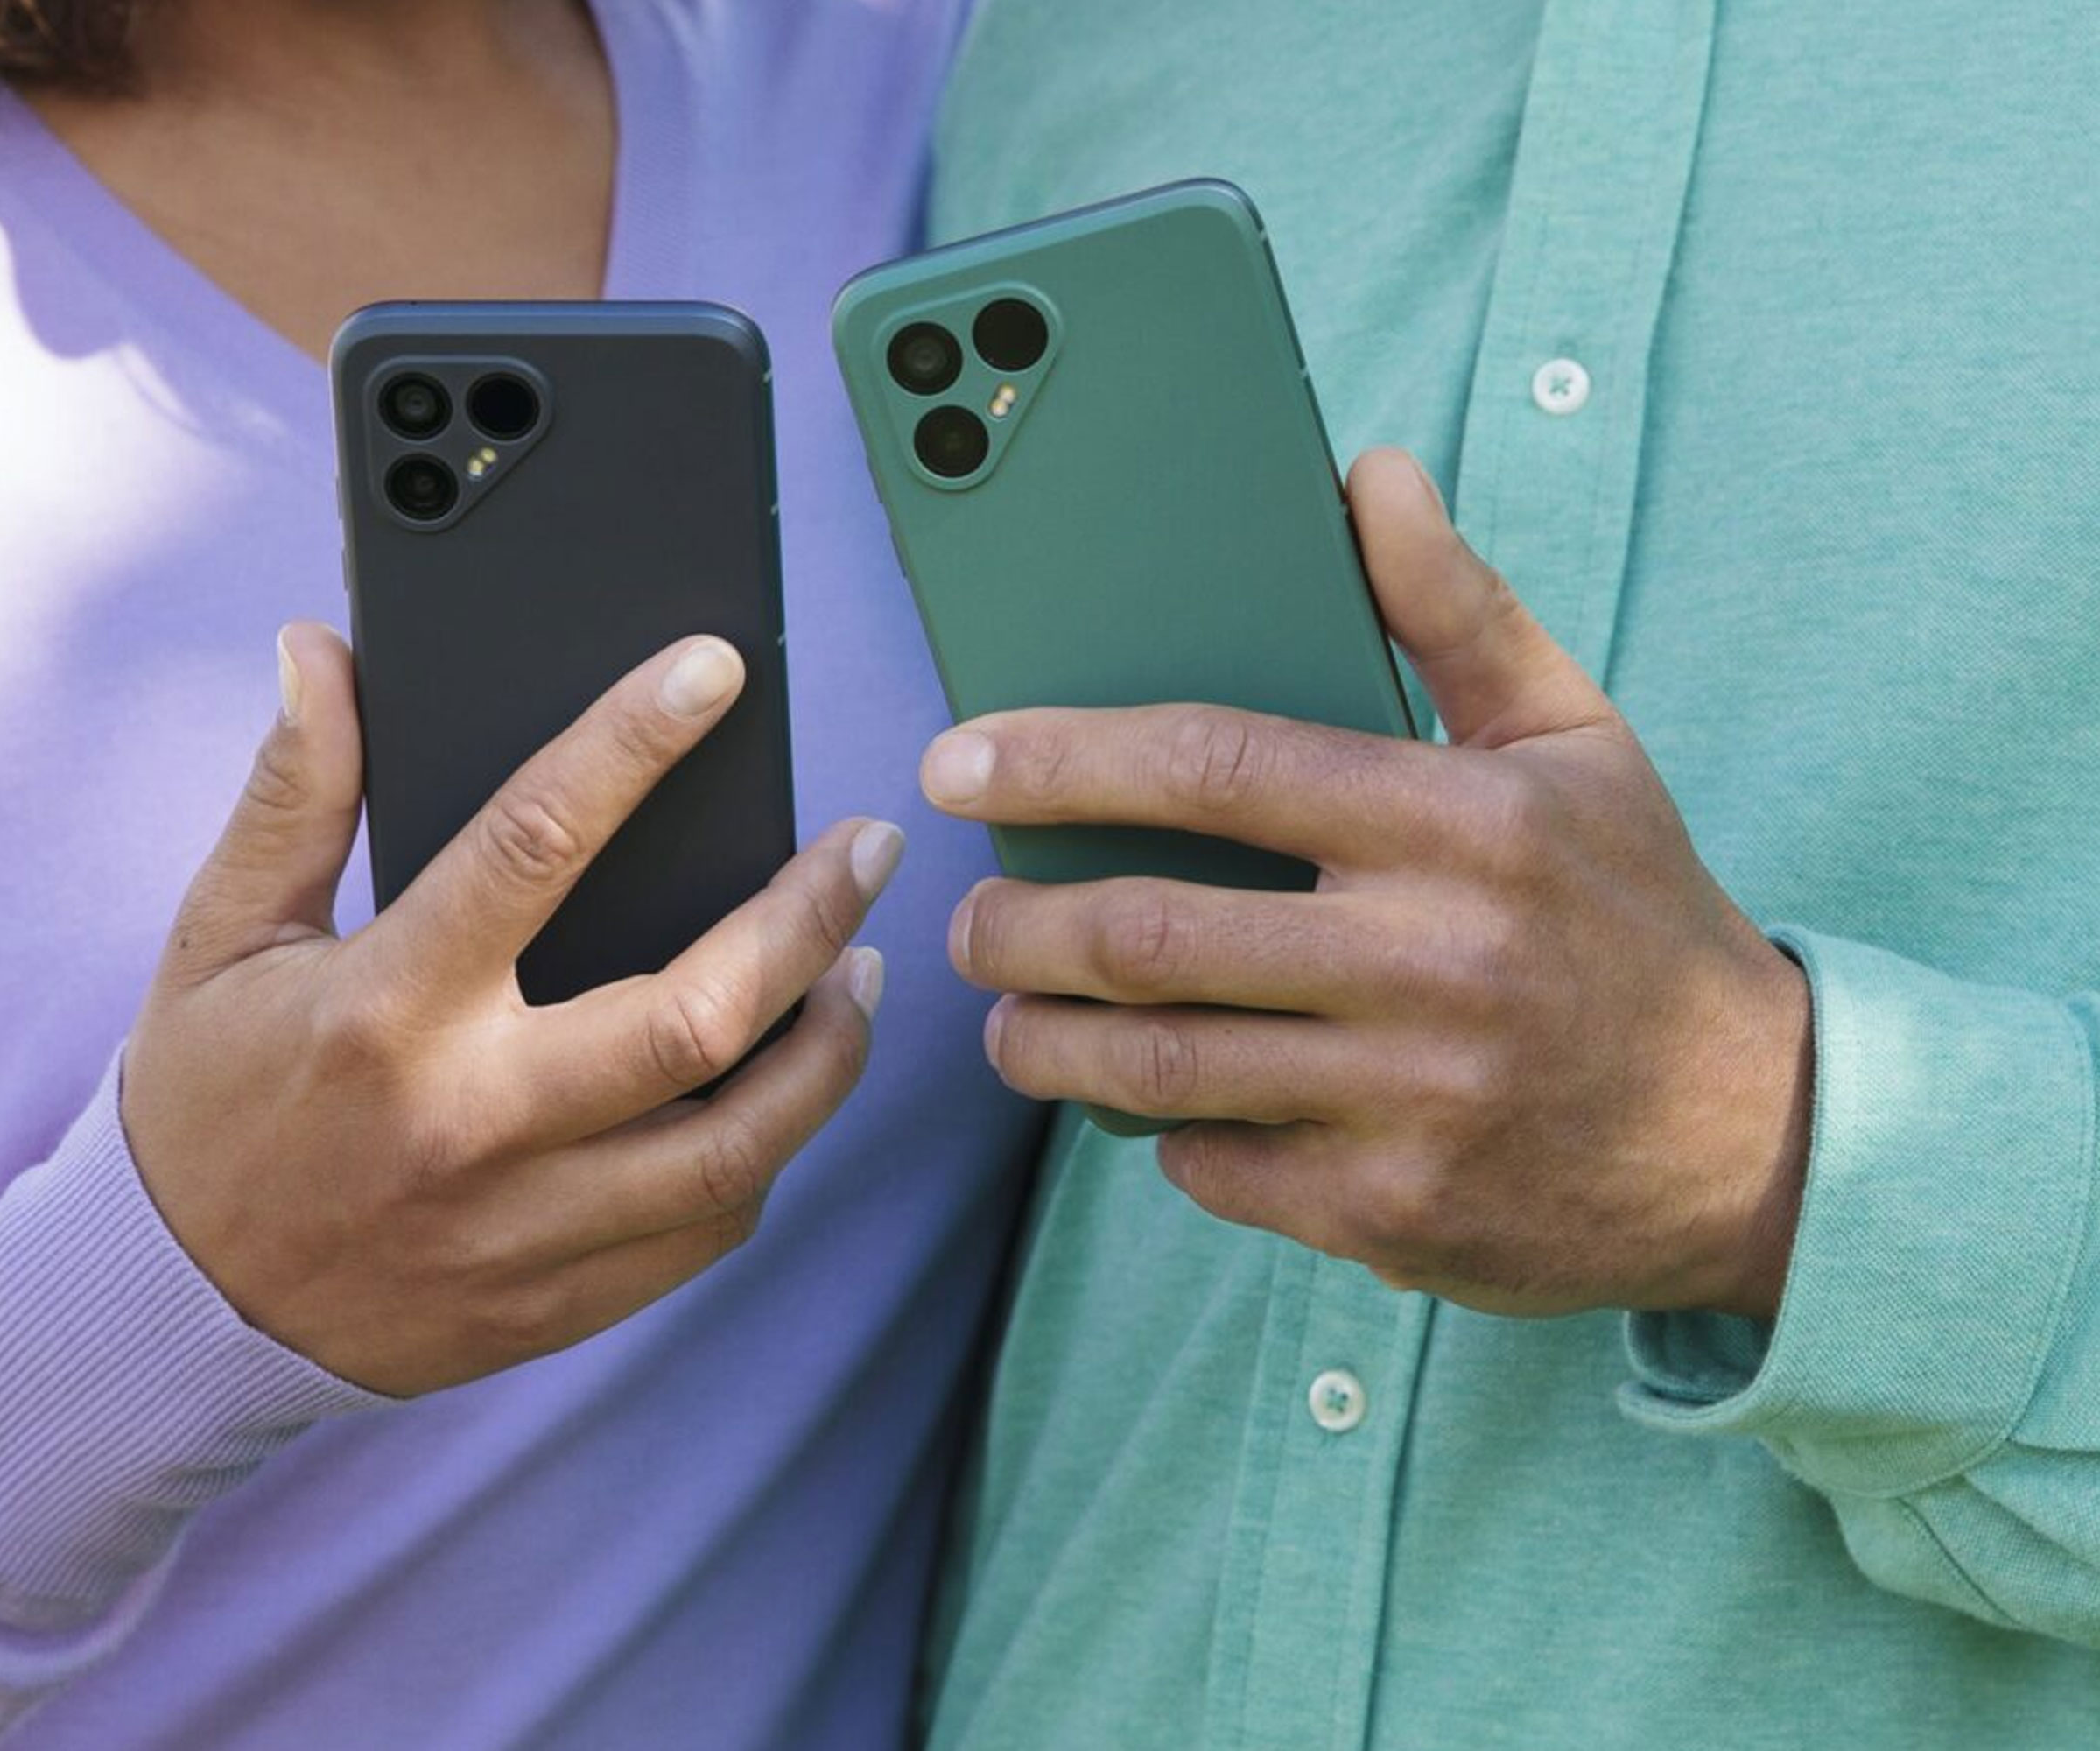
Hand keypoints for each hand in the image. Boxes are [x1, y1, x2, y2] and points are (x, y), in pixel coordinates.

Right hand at [124, 625, 894, 1395]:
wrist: (172, 1316)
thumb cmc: (204, 1103)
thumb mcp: (222, 935)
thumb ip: (295, 793)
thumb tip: (324, 652)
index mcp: (387, 1009)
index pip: (534, 843)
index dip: (635, 742)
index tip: (714, 671)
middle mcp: (470, 1121)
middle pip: (696, 1018)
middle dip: (807, 918)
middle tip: (866, 849)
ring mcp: (520, 1227)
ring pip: (734, 1147)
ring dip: (828, 1053)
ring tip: (858, 974)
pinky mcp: (551, 1303)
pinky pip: (704, 1235)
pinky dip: (766, 1158)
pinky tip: (781, 1093)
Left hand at [921, 449, 1811, 1320]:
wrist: (1760, 1137)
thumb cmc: (1635, 915)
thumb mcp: (1576, 740)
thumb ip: (1454, 609)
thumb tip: (1368, 473)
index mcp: (1460, 822)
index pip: (1213, 765)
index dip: (1059, 762)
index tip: (960, 763)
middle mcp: (1432, 959)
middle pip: (1151, 933)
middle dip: (1017, 925)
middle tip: (968, 916)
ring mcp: (1412, 1097)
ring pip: (1158, 1066)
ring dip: (1044, 1042)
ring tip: (1009, 1016)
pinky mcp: (1398, 1211)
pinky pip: (1218, 1166)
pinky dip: (1159, 1134)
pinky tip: (1147, 1103)